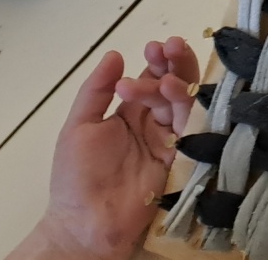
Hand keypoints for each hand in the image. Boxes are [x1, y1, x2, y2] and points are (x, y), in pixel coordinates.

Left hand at [10, 38, 200, 259]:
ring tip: (163, 71)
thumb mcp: (78, 127)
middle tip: (171, 45)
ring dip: (178, 79)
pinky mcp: (182, 155)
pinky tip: (169, 90)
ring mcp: (170, 138)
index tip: (154, 46)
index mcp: (130, 113)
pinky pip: (191, 124)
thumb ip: (97, 90)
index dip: (157, 61)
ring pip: (184, 100)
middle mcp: (154, 122)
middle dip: (176, 62)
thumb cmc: (76, 177)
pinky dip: (184, 104)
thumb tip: (115, 53)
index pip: (151, 79)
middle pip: (174, 84)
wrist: (85, 223)